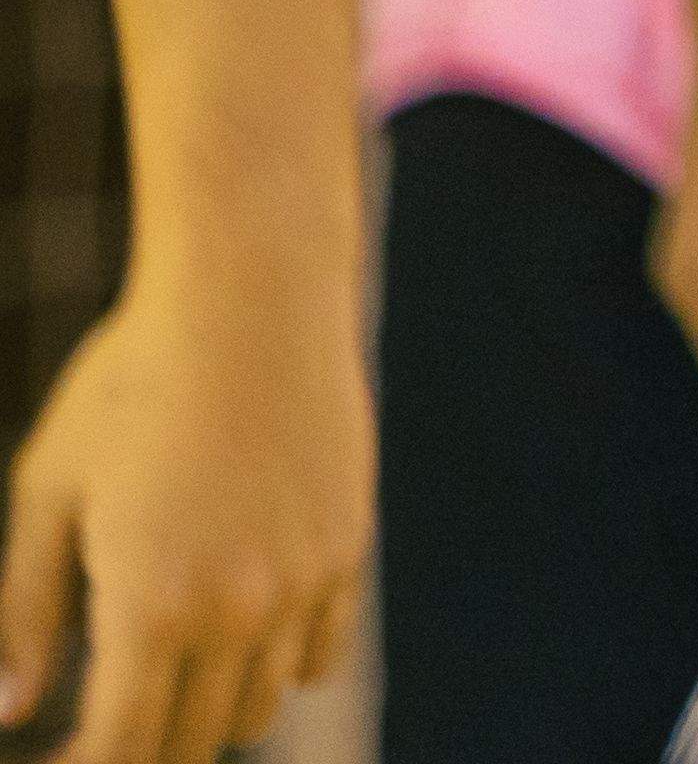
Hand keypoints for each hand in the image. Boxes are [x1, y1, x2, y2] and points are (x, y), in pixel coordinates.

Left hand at [0, 263, 363, 763]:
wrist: (253, 297)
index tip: (54, 761)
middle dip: (137, 751)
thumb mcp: (49, 493)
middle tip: (97, 720)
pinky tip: (229, 638)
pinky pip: (316, 655)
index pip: (117, 747)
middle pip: (188, 744)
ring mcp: (302, 582)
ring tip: (159, 680)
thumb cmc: (129, 385)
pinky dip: (273, 670)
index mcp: (149, 606)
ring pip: (255, 710)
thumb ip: (24, 612)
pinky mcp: (347, 548)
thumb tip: (9, 707)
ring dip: (203, 715)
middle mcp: (236, 610)